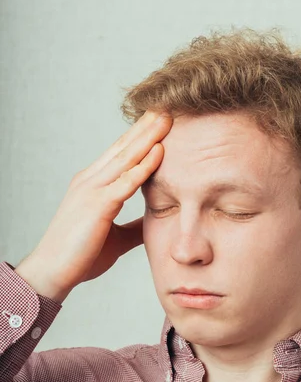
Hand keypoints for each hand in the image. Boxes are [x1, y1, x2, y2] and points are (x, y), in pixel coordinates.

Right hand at [15, 111, 171, 301]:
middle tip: (167, 107)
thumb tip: (155, 221)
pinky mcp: (96, 205)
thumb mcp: (115, 237)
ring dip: (148, 136)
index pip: (120, 153)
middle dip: (146, 127)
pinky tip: (160, 151)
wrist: (51, 273)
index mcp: (93, 185)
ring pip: (125, 157)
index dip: (140, 136)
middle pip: (123, 147)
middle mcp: (90, 180)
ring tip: (167, 118)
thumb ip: (134, 226)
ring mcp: (92, 190)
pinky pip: (125, 181)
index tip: (159, 121)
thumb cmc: (80, 255)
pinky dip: (143, 166)